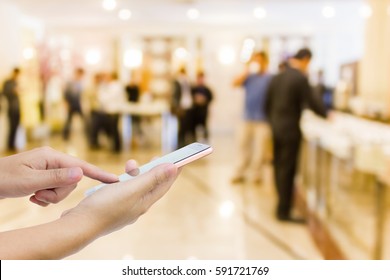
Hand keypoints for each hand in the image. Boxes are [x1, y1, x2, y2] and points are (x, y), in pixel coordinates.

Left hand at [0, 147, 117, 205]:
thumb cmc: (4, 179)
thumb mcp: (30, 180)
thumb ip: (57, 177)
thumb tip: (81, 173)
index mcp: (52, 156)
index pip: (81, 166)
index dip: (99, 174)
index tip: (115, 180)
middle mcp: (53, 161)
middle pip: (72, 181)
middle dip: (58, 193)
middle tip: (38, 195)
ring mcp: (48, 169)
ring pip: (63, 188)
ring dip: (50, 197)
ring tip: (33, 196)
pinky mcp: (44, 177)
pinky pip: (54, 191)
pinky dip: (45, 197)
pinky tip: (32, 197)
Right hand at [62, 161, 178, 235]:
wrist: (79, 225)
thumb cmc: (105, 206)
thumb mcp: (131, 188)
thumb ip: (152, 178)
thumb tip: (173, 168)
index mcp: (145, 203)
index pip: (165, 184)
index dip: (173, 172)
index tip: (182, 159)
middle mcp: (137, 207)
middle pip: (151, 185)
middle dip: (154, 170)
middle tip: (156, 156)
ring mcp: (124, 208)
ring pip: (136, 187)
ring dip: (136, 173)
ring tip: (129, 164)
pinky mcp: (112, 207)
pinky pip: (124, 191)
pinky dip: (123, 181)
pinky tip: (115, 178)